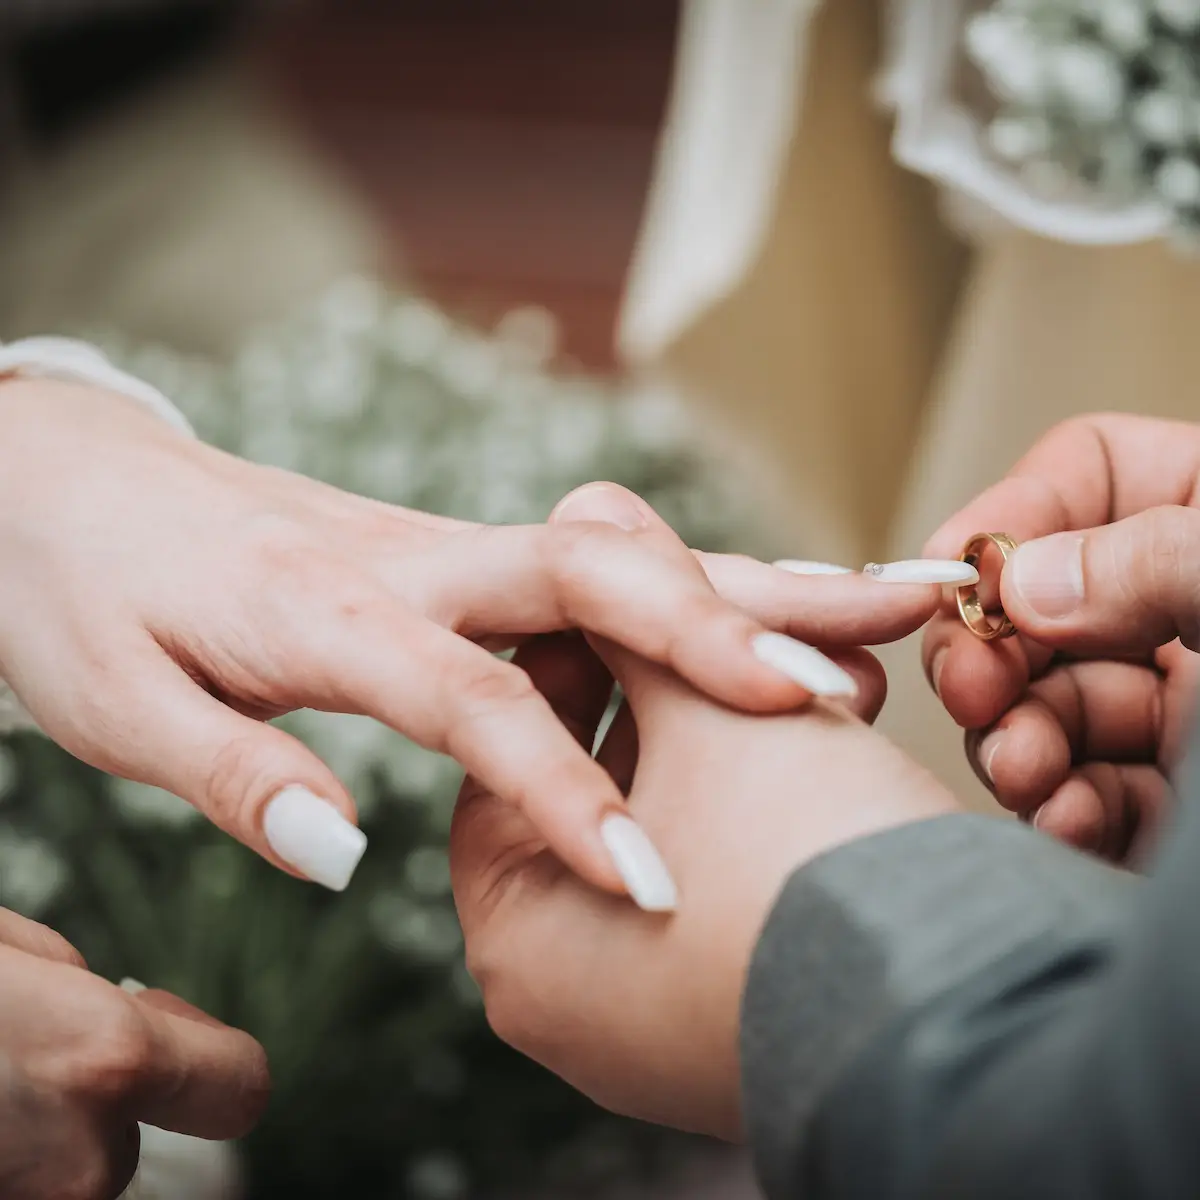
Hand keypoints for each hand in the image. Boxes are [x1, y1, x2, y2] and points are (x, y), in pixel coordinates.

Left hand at [0, 380, 947, 898]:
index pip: (475, 701)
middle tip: (856, 673)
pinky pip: (598, 566)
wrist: (69, 478)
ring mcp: (446, 546)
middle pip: (596, 579)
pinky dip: (703, 583)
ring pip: (623, 559)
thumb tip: (346, 857)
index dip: (567, 793)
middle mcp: (414, 558)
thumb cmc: (84, 591)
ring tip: (886, 610)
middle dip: (729, 630)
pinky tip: (780, 606)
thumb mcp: (116, 701)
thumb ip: (233, 774)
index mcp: (329, 608)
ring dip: (753, 586)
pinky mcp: (457, 554)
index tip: (656, 883)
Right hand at [0, 908, 266, 1199]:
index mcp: (110, 1059)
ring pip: (73, 1165)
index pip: (243, 1087)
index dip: (222, 1055)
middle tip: (41, 1041)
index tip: (184, 1028)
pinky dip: (10, 1148)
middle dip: (106, 1091)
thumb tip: (111, 1003)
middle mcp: (84, 1156)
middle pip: (136, 1133)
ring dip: (49, 1126)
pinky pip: (27, 1177)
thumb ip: (82, 983)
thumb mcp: (9, 950)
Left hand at [450, 521, 959, 1138]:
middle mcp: (570, 1004)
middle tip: (745, 628)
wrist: (974, 1022)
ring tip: (834, 678)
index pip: (517, 754)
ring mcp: (656, 1028)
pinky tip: (843, 742)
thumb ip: (637, 599)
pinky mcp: (743, 1027)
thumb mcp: (712, 706)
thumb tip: (587, 497)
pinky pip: (735, 893)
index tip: (649, 594)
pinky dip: (775, 814)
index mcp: (516, 939)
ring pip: (687, 838)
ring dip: (749, 741)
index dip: (589, 652)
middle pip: (615, 792)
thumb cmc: (805, 860)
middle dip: (696, 693)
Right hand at [923, 414, 1199, 861]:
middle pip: (1042, 606)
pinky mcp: (1180, 805)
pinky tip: (1068, 819)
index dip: (1009, 515)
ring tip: (1028, 770)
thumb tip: (1021, 583)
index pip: (1090, 470)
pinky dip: (1064, 812)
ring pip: (1049, 708)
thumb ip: (1149, 559)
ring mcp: (1187, 709)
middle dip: (993, 655)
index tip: (959, 582)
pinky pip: (1093, 797)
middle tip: (977, 690)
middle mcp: (1191, 610)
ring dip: (1016, 742)